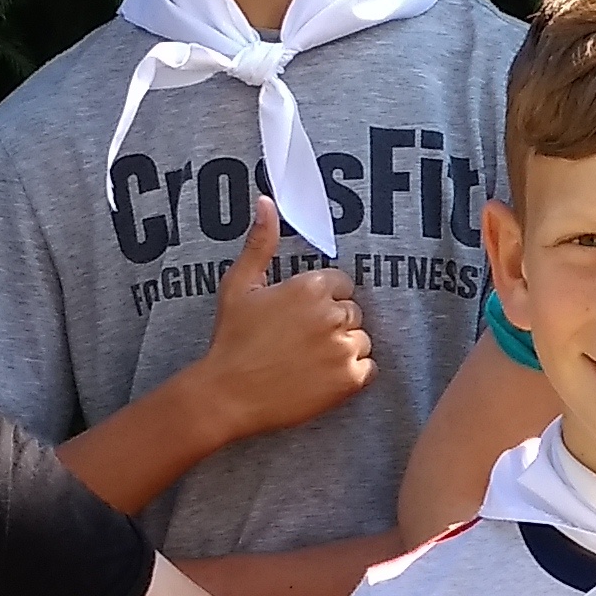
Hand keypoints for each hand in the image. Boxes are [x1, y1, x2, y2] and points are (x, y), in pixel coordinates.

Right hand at [192, 196, 373, 440]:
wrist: (227, 394)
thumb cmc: (231, 339)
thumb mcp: (239, 285)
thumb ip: (260, 243)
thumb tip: (266, 201)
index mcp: (311, 286)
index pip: (342, 285)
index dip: (323, 301)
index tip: (301, 318)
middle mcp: (332, 313)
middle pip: (353, 313)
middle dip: (333, 325)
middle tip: (301, 342)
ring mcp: (343, 347)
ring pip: (362, 340)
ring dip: (344, 350)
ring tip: (310, 361)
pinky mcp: (349, 379)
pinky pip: (369, 369)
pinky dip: (352, 374)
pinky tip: (323, 377)